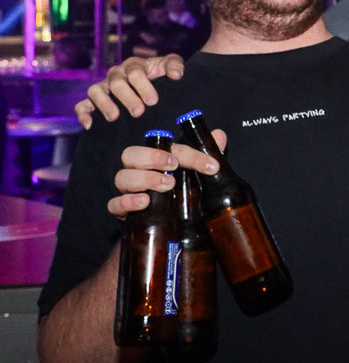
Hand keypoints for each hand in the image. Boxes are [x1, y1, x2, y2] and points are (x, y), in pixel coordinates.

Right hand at [76, 54, 185, 129]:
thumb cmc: (160, 76)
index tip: (153, 101)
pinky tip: (89, 125)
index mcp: (134, 66)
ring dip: (104, 104)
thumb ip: (174, 65)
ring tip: (114, 117)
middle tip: (139, 112)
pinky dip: (83, 113)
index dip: (143, 86)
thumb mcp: (168, 67)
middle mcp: (116, 75)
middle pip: (116, 83)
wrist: (151, 87)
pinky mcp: (93, 101)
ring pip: (96, 91)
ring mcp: (103, 88)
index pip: (135, 72)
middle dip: (127, 98)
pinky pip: (83, 105)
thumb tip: (175, 74)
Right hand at [107, 130, 225, 217]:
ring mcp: (128, 191)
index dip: (190, 155)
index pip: (168, 148)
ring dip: (144, 179)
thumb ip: (207, 156)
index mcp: (155, 159)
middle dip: (151, 157)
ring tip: (167, 185)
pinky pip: (115, 204)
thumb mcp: (198, 176)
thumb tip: (219, 135)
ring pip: (122, 178)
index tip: (211, 165)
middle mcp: (138, 172)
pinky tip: (145, 202)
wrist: (170, 226)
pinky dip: (127, 202)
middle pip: (131, 155)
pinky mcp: (123, 211)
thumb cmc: (182, 193)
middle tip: (174, 167)